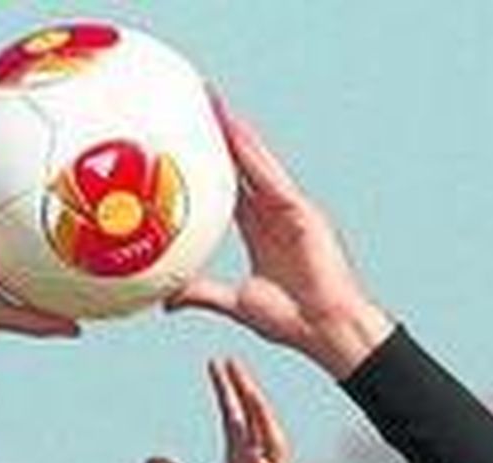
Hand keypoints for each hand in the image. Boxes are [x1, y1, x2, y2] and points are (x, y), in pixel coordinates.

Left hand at [145, 358, 322, 462]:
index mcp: (243, 461)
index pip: (234, 417)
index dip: (225, 390)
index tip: (215, 364)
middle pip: (254, 420)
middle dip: (244, 392)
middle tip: (231, 364)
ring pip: (272, 443)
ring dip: (262, 418)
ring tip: (250, 394)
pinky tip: (259, 458)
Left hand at [164, 96, 392, 378]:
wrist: (324, 329)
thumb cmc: (292, 320)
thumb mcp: (236, 303)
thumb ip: (202, 294)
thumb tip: (168, 299)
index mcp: (261, 232)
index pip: (232, 188)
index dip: (213, 163)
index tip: (190, 141)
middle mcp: (275, 214)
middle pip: (244, 165)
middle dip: (224, 135)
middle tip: (199, 103)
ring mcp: (291, 210)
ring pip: (257, 163)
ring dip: (236, 134)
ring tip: (213, 104)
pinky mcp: (303, 212)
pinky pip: (272, 177)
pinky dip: (253, 154)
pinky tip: (236, 132)